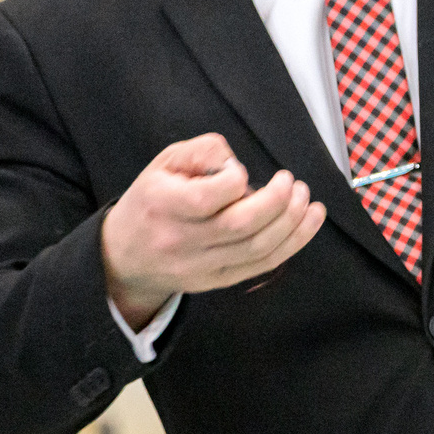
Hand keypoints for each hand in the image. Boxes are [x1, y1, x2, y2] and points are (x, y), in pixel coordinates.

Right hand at [100, 133, 325, 326]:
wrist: (124, 257)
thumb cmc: (152, 200)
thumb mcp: (165, 164)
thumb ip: (202, 152)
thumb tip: (237, 163)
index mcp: (162, 204)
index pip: (207, 198)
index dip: (236, 180)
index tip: (241, 171)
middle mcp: (181, 239)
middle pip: (240, 226)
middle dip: (277, 202)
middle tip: (292, 182)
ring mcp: (201, 265)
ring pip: (257, 248)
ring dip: (293, 222)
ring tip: (306, 199)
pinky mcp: (218, 281)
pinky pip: (262, 266)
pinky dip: (292, 243)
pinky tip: (308, 222)